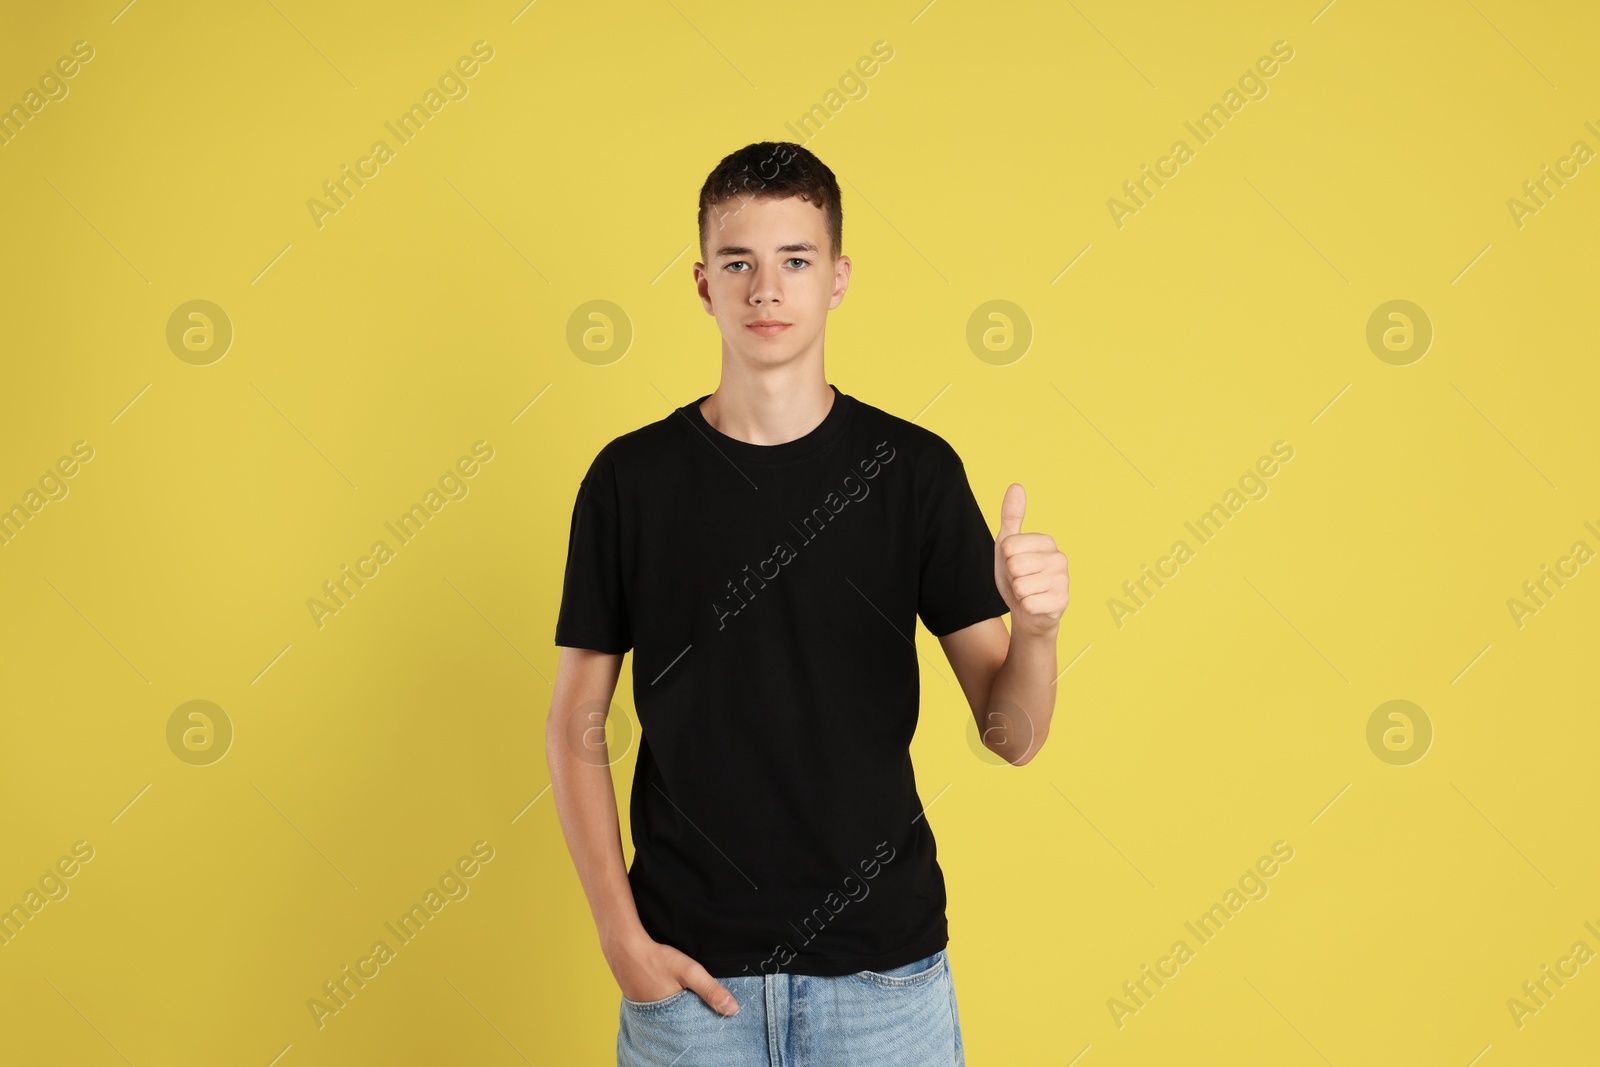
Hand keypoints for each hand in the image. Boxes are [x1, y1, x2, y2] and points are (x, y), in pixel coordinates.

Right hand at [604, 928, 739, 1014]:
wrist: (624, 947)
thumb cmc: (657, 960)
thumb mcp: (689, 972)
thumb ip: (711, 990)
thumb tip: (733, 1010)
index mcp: (670, 1017)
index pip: (692, 1027)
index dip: (703, 1018)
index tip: (713, 1011)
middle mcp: (657, 1018)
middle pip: (681, 1020)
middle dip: (691, 1012)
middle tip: (698, 998)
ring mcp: (645, 1010)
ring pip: (669, 1012)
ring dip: (678, 1005)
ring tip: (683, 992)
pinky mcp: (639, 1000)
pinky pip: (658, 1004)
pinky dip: (666, 999)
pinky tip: (668, 987)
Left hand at [995, 483, 1069, 636]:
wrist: (1028, 612)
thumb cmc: (1018, 576)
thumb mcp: (1007, 545)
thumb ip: (1011, 516)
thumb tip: (1016, 485)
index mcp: (1046, 541)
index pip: (1008, 546)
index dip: (1005, 560)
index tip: (1015, 564)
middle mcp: (1060, 558)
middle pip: (1014, 565)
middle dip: (1012, 577)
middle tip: (1022, 581)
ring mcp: (1063, 580)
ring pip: (1020, 586)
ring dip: (1019, 593)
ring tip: (1029, 592)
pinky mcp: (1061, 602)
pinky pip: (1027, 603)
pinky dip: (1026, 607)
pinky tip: (1035, 605)